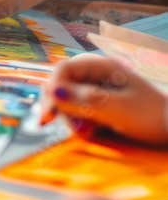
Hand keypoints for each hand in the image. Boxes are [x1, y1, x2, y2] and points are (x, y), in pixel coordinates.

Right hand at [39, 54, 167, 144]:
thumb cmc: (150, 116)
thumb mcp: (119, 109)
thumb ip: (86, 100)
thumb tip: (52, 90)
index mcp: (99, 66)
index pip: (63, 70)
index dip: (51, 90)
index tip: (48, 116)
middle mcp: (94, 74)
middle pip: (62, 85)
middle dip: (62, 108)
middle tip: (76, 131)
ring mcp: (95, 89)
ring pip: (67, 100)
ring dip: (71, 117)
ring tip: (87, 134)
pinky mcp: (97, 105)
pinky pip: (77, 110)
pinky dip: (78, 122)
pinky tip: (90, 132)